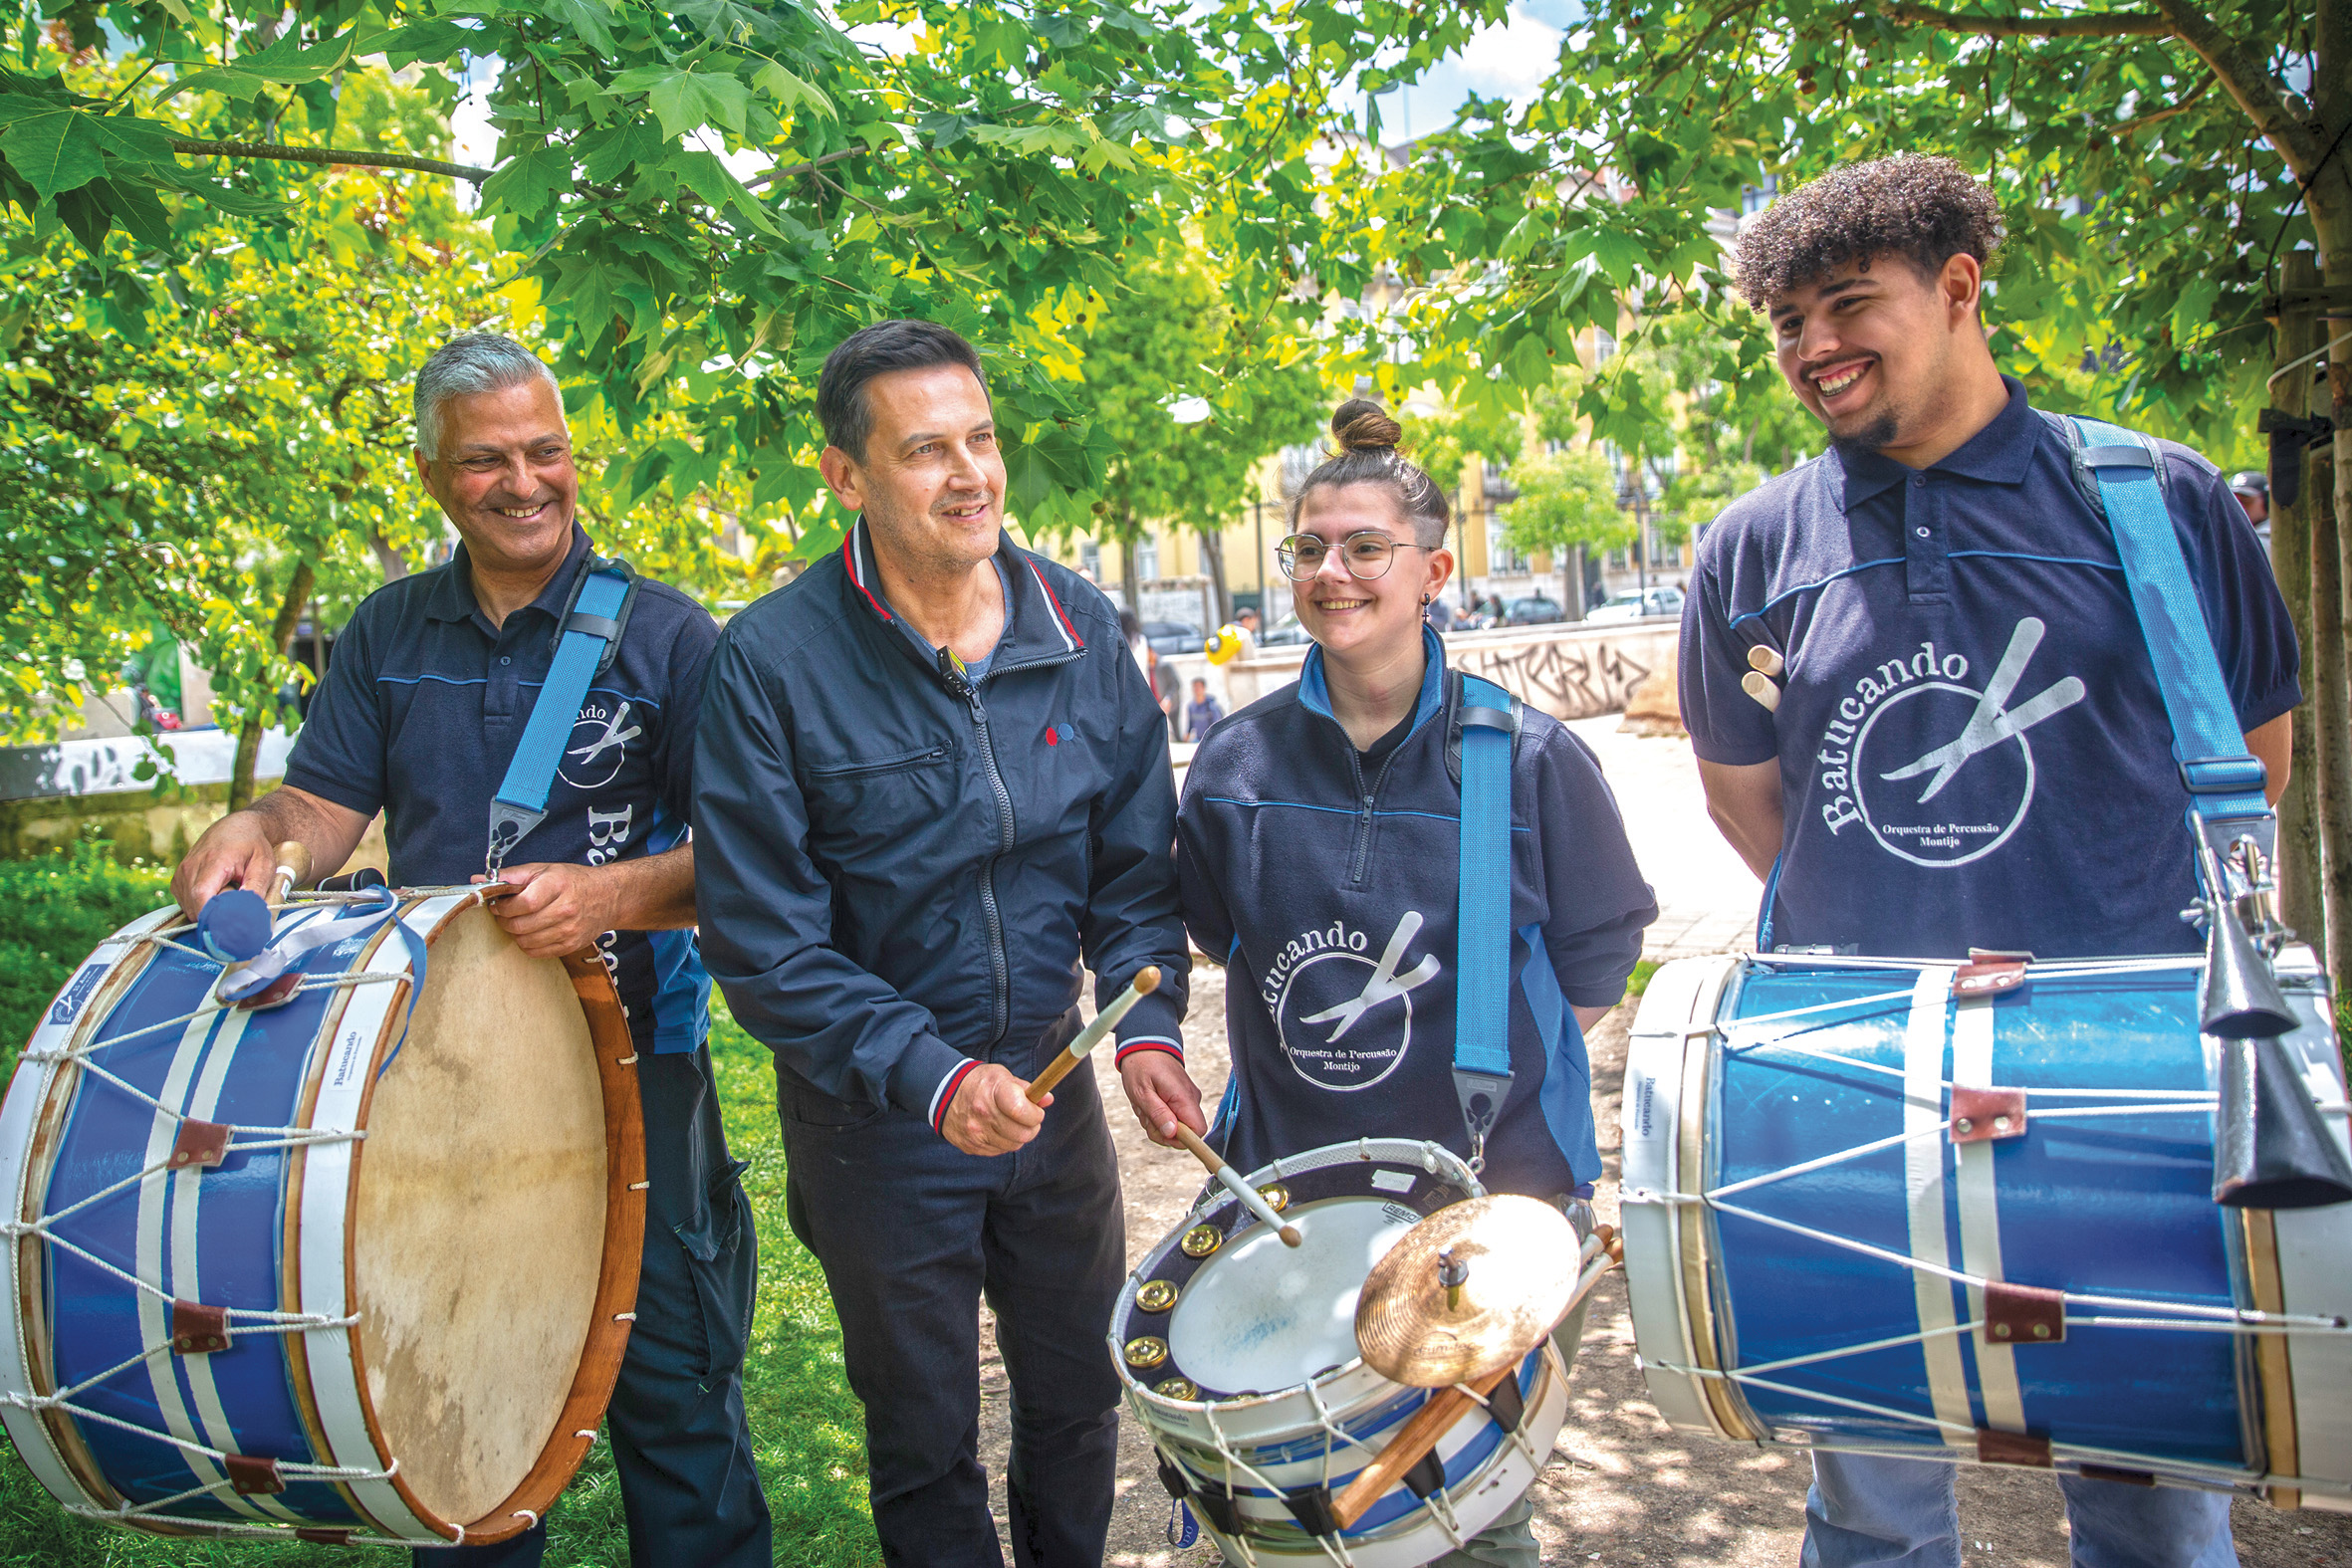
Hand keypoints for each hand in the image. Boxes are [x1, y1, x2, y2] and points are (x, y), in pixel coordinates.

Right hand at [172, 812, 279, 920]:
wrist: (237, 828)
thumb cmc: (252, 846)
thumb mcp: (264, 865)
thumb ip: (256, 889)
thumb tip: (248, 913)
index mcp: (212, 862)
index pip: (201, 896)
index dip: (213, 916)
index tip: (228, 926)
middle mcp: (190, 868)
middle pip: (195, 907)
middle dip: (216, 915)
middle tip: (235, 905)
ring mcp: (181, 875)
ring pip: (190, 908)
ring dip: (209, 910)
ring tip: (226, 894)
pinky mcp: (178, 881)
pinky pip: (187, 904)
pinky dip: (201, 905)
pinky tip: (216, 893)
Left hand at [476, 862, 616, 957]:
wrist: (607, 897)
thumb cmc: (572, 881)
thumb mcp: (543, 870)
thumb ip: (510, 876)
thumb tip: (477, 880)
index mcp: (557, 885)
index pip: (523, 903)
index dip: (503, 907)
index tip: (497, 904)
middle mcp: (566, 909)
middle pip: (521, 925)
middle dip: (504, 920)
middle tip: (504, 914)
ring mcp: (570, 930)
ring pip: (526, 941)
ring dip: (515, 933)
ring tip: (518, 922)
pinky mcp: (571, 945)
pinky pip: (537, 952)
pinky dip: (527, 944)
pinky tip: (530, 932)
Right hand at [939, 1063, 1045, 1155]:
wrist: (944, 1093)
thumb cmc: (979, 1083)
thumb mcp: (1002, 1076)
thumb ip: (1026, 1089)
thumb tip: (1048, 1099)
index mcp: (992, 1092)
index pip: (1022, 1110)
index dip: (1035, 1114)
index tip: (1037, 1111)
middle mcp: (982, 1114)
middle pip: (1022, 1133)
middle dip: (1031, 1127)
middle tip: (1029, 1119)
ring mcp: (975, 1133)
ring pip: (1013, 1145)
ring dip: (1018, 1136)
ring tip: (1011, 1123)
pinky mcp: (971, 1146)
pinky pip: (999, 1151)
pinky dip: (1004, 1142)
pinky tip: (998, 1130)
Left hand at [1118, 1052, 1204, 1147]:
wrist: (1146, 1046)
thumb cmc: (1141, 1066)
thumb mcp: (1142, 1092)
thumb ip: (1158, 1113)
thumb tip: (1172, 1133)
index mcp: (1183, 1097)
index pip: (1198, 1131)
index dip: (1181, 1139)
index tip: (1162, 1131)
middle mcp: (1191, 1099)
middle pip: (1184, 1133)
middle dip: (1161, 1131)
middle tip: (1145, 1113)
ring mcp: (1188, 1100)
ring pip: (1175, 1127)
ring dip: (1156, 1122)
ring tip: (1145, 1104)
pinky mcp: (1182, 1100)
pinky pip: (1173, 1118)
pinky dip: (1158, 1115)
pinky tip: (1150, 1102)